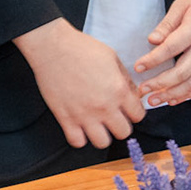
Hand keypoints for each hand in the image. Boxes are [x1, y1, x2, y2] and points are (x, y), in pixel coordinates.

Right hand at [14, 19, 143, 149]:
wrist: (52, 47)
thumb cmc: (81, 48)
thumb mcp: (111, 57)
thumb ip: (125, 78)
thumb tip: (133, 94)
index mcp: (119, 90)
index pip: (138, 115)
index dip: (134, 112)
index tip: (126, 108)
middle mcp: (104, 106)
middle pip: (123, 132)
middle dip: (120, 124)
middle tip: (112, 116)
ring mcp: (84, 114)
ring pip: (102, 143)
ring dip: (101, 134)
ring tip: (96, 123)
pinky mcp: (65, 118)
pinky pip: (77, 142)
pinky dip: (79, 137)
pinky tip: (79, 125)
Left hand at [133, 0, 190, 107]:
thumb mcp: (182, 5)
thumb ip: (167, 24)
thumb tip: (152, 40)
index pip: (170, 49)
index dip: (153, 60)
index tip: (138, 67)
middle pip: (181, 72)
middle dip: (159, 84)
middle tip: (142, 90)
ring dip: (171, 94)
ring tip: (153, 100)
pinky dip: (187, 95)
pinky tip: (173, 99)